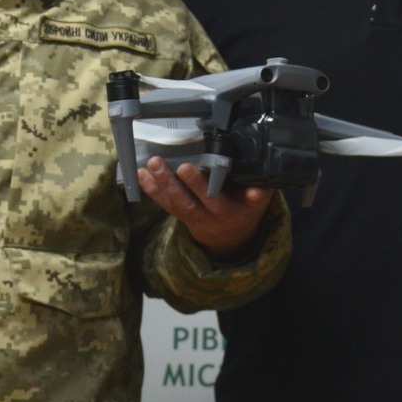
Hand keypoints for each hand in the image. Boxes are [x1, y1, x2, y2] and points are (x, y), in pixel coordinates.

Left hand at [136, 157, 271, 260]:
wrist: (230, 239)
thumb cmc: (244, 210)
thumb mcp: (258, 205)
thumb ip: (259, 194)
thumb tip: (258, 189)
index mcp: (226, 211)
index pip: (212, 198)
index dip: (199, 185)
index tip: (187, 167)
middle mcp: (207, 216)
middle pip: (187, 200)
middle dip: (171, 182)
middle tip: (159, 163)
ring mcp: (192, 217)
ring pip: (174, 202)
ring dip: (158, 184)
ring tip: (148, 166)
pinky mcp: (181, 215)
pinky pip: (165, 205)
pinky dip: (152, 191)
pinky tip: (141, 176)